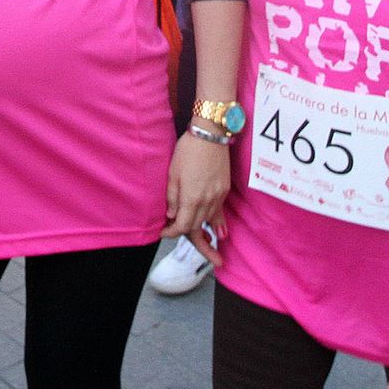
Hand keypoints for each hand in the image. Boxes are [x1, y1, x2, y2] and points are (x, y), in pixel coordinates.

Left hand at [163, 128, 229, 265]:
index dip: (172, 233)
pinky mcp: (224, 190)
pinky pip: (219, 212)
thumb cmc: (188, 151)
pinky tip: (221, 234)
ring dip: (206, 235)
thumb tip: (173, 216)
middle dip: (192, 240)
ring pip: (210, 221)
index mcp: (192, 198)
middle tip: (196, 251)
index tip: (164, 233)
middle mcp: (207, 200)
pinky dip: (218, 224)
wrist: (210, 135)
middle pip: (198, 227)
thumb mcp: (172, 173)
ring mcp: (218, 195)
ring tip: (213, 253)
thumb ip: (173, 198)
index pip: (183, 225)